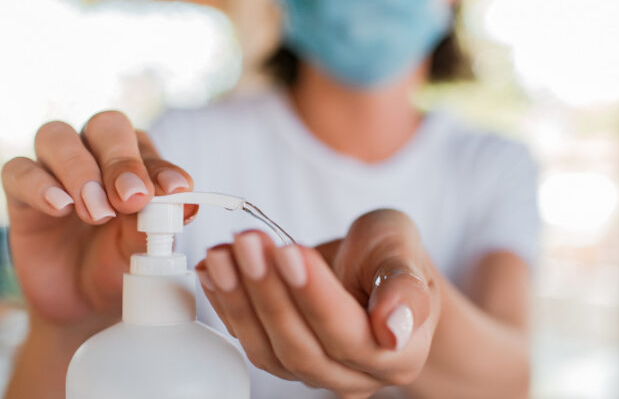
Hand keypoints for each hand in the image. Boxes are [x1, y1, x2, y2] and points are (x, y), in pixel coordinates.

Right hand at [1, 111, 194, 332]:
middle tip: (131, 199)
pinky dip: (40, 185)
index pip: (146, 147)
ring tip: (97, 212)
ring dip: (80, 170)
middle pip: (105, 127)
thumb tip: (186, 203)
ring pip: (57, 137)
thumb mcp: (142, 251)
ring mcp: (54, 170)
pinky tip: (60, 208)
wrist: (81, 305)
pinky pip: (18, 170)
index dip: (160, 167)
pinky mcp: (20, 193)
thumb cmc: (119, 265)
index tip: (174, 191)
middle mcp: (95, 155)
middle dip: (121, 160)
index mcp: (135, 162)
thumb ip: (158, 224)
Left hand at [195, 209, 440, 398]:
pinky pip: (248, 338)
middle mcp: (353, 375)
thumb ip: (405, 286)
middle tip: (248, 243)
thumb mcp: (404, 250)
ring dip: (239, 298)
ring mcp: (313, 370)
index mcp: (397, 355)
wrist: (371, 266)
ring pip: (268, 349)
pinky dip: (226, 302)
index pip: (348, 335)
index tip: (290, 252)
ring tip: (223, 253)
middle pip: (302, 346)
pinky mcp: (280, 355)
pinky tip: (213, 269)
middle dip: (268, 291)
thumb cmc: (391, 256)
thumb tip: (394, 330)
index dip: (314, 296)